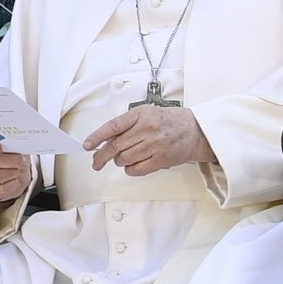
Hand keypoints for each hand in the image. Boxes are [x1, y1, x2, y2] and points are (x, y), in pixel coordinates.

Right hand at [0, 135, 30, 207]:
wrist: (15, 173)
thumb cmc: (9, 156)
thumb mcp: (9, 145)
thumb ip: (6, 143)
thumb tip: (13, 144)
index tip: (0, 148)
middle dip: (10, 160)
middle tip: (19, 159)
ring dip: (12, 172)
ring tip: (18, 169)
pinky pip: (1, 189)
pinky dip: (12, 184)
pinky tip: (15, 179)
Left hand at [82, 103, 205, 177]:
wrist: (195, 130)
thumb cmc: (169, 121)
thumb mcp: (146, 113)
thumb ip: (127, 124)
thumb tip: (104, 139)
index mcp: (140, 114)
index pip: (113, 127)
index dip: (97, 137)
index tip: (87, 145)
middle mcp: (146, 129)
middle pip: (115, 146)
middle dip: (101, 156)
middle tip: (96, 162)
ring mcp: (154, 145)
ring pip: (123, 159)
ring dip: (119, 161)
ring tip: (124, 157)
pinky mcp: (160, 160)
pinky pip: (136, 169)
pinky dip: (130, 170)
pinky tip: (132, 165)